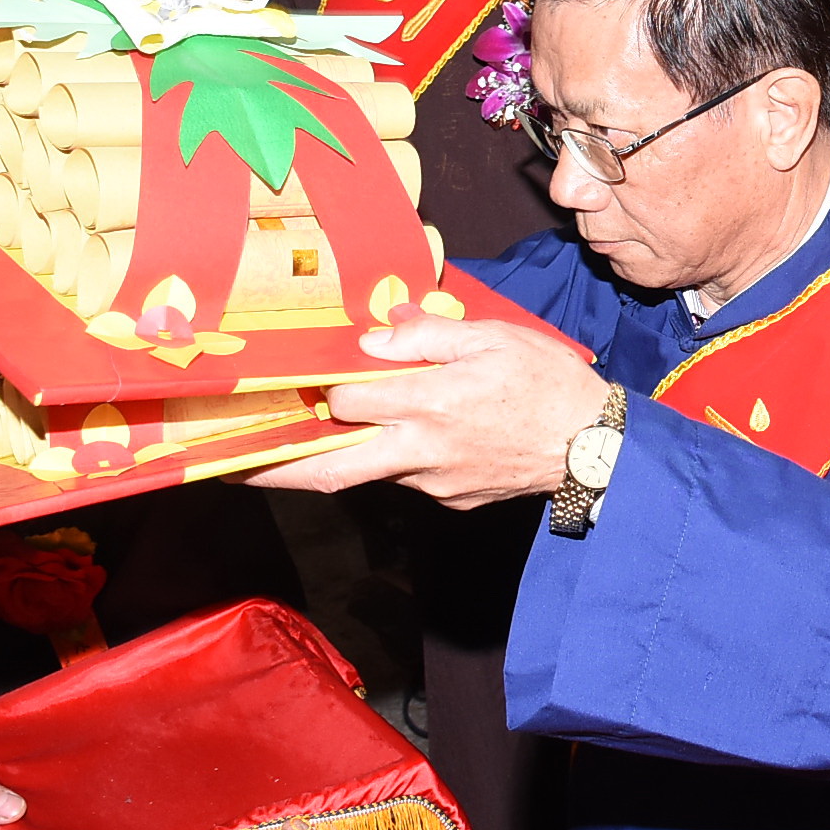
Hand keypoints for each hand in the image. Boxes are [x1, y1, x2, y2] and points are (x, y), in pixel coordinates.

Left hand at [246, 312, 604, 510]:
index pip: (349, 399)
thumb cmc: (549, 383)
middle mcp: (422, 449)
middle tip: (233, 467)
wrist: (597, 446)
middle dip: (276, 470)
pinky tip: (402, 441)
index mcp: (430, 402)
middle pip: (331, 468)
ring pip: (368, 474)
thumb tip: (376, 330)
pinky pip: (409, 479)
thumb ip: (429, 334)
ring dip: (334, 461)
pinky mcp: (452, 499)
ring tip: (292, 453)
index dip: (321, 387)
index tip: (300, 378)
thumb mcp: (494, 337)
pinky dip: (393, 461)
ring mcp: (435, 482)